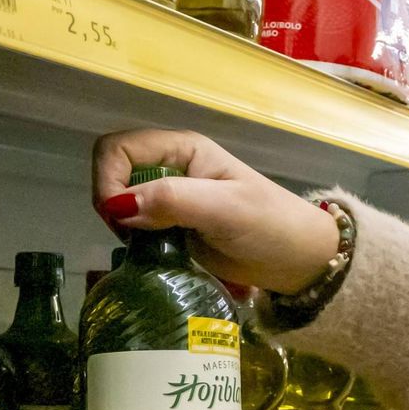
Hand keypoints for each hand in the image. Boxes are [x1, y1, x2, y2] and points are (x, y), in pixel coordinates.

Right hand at [92, 129, 339, 294]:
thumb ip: (173, 202)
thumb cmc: (271, 227)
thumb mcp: (225, 210)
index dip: (108, 180)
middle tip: (132, 237)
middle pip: (112, 170)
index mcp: (182, 149)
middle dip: (110, 202)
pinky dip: (131, 238)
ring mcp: (170, 197)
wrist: (300, 261)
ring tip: (143, 247)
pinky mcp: (171, 225)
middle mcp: (171, 167)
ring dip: (120, 222)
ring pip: (119, 199)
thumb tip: (119, 206)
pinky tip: (148, 254)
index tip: (121, 220)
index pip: (118, 148)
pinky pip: (134, 224)